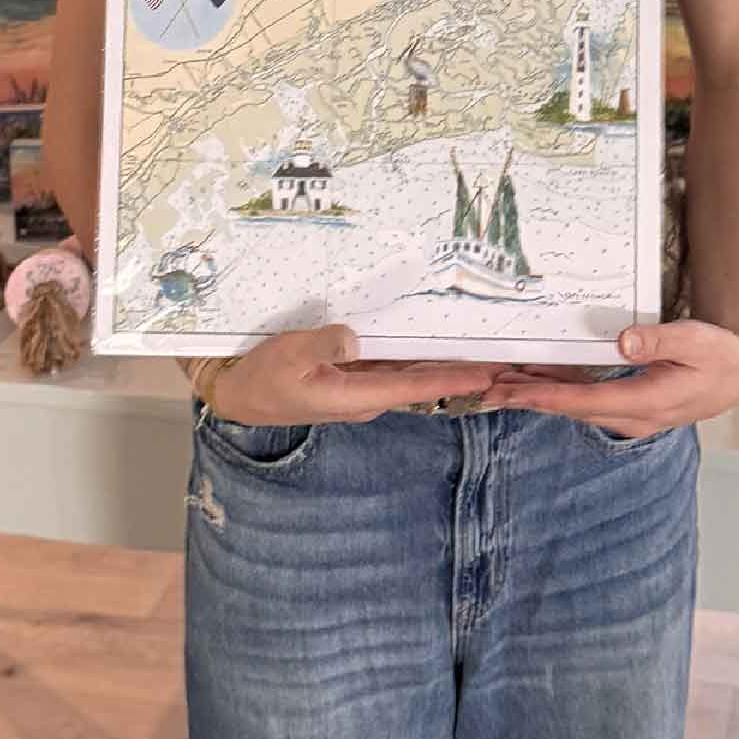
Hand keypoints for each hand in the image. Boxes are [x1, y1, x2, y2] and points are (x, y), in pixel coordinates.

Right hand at [212, 325, 497, 425]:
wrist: (238, 394)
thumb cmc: (262, 377)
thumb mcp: (289, 355)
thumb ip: (325, 346)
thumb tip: (355, 340)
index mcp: (355, 397)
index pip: (414, 387)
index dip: (451, 380)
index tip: (486, 376)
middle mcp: (365, 398)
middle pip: (420, 383)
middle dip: (459, 373)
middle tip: (501, 363)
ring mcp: (359, 391)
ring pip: (408, 376)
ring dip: (442, 366)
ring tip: (480, 355)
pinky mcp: (351, 381)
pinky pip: (391, 370)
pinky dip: (416, 360)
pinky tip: (435, 349)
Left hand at [489, 320, 738, 437]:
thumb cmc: (719, 354)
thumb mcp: (695, 340)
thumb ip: (659, 340)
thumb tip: (623, 342)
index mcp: (649, 402)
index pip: (586, 402)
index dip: (547, 395)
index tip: (515, 390)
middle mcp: (635, 417)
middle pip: (572, 409)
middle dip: (531, 398)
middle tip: (490, 387)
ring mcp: (632, 417)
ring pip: (576, 407)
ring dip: (541, 395)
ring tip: (504, 382)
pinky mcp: (629, 409)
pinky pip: (587, 402)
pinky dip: (560, 391)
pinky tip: (540, 378)